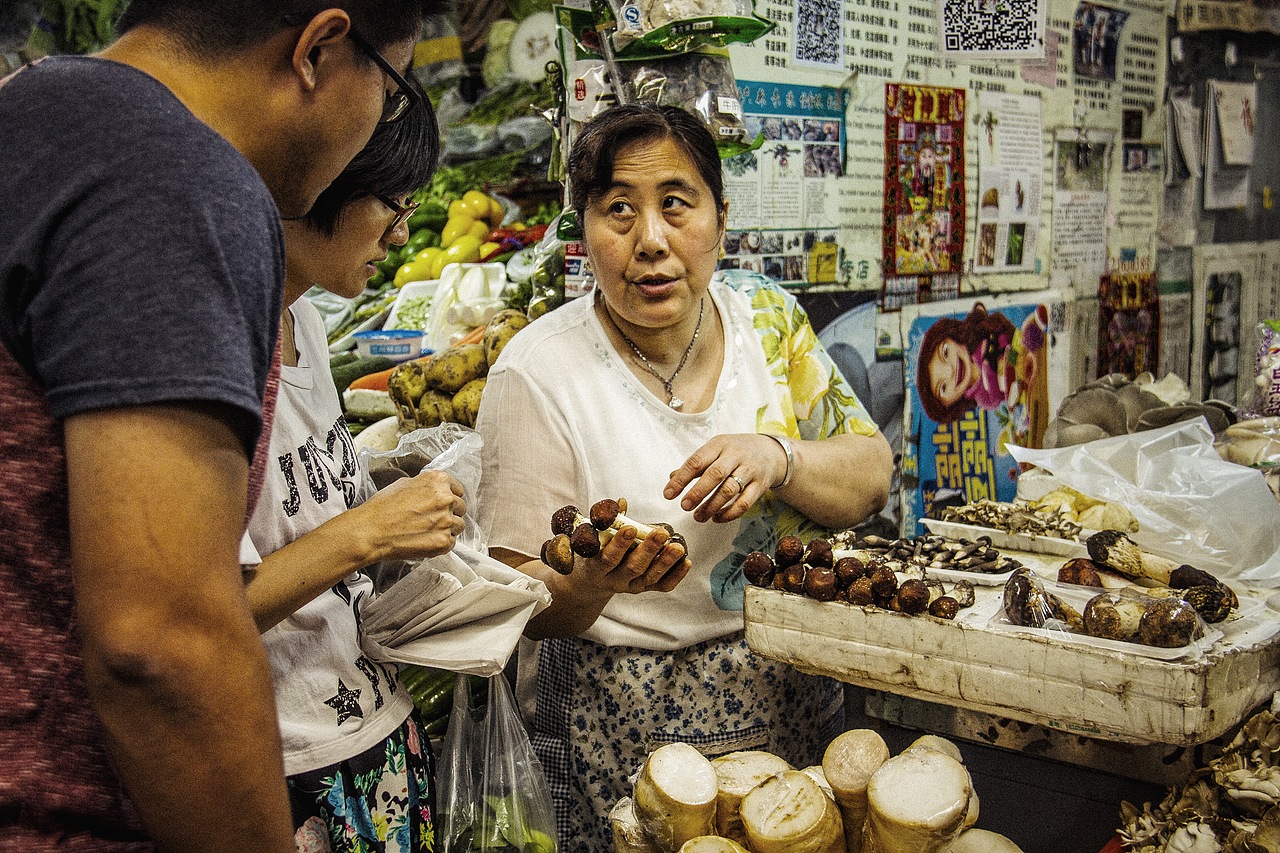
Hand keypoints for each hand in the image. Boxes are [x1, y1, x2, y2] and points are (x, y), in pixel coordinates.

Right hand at [354, 468, 465, 561]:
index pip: (458, 490)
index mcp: (438, 481)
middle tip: (433, 520)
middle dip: (449, 513)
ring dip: (447, 529)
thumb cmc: (382, 508)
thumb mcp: (403, 484)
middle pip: (460, 508)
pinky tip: (424, 541)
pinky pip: (451, 543)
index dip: (450, 498)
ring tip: (427, 532)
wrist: (370, 531)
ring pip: (458, 526)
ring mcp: (447, 521)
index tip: (443, 504)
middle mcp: (446, 498)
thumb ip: (424, 486)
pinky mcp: (444, 541)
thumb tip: (432, 490)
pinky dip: (441, 544)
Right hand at [572, 525, 689, 595]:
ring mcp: (631, 586)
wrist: (591, 581)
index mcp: (596, 568)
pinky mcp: (645, 588)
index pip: (608, 558)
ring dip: (665, 562)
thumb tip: (621, 503)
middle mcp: (614, 580)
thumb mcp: (590, 538)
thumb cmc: (593, 553)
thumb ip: (605, 522)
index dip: (619, 544)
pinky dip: (676, 575)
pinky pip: (663, 586)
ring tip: (678, 547)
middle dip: (648, 550)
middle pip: (633, 568)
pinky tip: (686, 562)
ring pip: (650, 577)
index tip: (631, 528)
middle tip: (661, 533)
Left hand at [664, 433, 787, 522]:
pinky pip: (744, 503)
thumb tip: (672, 478)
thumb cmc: (735, 452)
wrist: (771, 452)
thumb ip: (696, 464)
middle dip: (697, 493)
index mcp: (719, 444)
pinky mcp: (760, 486)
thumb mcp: (715, 450)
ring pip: (730, 490)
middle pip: (715, 474)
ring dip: (712, 506)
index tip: (668, 494)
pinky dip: (729, 513)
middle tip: (684, 506)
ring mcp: (750, 470)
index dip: (681, 479)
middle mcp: (736, 455)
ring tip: (698, 516)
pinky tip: (717, 518)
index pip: (697, 461)